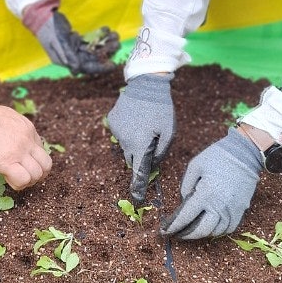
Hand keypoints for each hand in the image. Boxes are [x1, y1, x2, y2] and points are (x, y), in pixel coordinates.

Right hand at [0, 97, 52, 189]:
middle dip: (38, 174)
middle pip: (46, 164)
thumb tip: (7, 138)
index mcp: (28, 128)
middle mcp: (28, 140)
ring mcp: (20, 151)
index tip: (21, 164)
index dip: (32, 160)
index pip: (41, 150)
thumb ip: (11, 128)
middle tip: (24, 176)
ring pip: (38, 174)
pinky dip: (18, 184)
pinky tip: (7, 178)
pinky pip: (24, 180)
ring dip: (27, 181)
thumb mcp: (4, 116)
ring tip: (13, 178)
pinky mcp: (8, 162)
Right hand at [31, 10, 118, 76]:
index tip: (112, 65)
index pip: (85, 68)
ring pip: (94, 48)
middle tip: (117, 44)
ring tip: (115, 35)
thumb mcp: (58, 42)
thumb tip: (76, 71)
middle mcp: (71, 56)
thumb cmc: (47, 29)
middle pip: (92, 58)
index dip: (99, 68)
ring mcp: (74, 47)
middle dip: (106, 51)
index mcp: (65, 60)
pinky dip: (99, 35)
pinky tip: (106, 29)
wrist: (40, 15)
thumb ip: (68, 55)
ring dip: (105, 42)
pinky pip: (91, 40)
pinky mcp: (75, 39)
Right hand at [107, 73, 174, 202]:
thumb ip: (161, 151)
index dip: (138, 186)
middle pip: (132, 158)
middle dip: (139, 156)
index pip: (139, 171)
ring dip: (134, 141)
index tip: (137, 198)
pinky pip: (120, 133)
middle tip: (150, 142)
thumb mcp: (169, 131)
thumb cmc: (162, 109)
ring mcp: (116, 130)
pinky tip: (136, 118)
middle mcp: (125, 140)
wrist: (145, 84)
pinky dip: (127, 131)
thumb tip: (153, 163)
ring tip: (144, 125)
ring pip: (126, 145)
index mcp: (140, 144)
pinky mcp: (112, 121)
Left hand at [160, 128, 262, 239]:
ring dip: (203, 233)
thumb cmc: (218, 157)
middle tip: (179, 233)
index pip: (186, 217)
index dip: (174, 226)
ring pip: (215, 232)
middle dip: (187, 235)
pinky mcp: (241, 209)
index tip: (165, 231)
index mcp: (205, 194)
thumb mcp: (195, 165)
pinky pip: (229, 228)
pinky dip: (218, 230)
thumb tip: (183, 201)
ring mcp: (232, 210)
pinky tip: (211, 225)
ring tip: (193, 229)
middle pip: (201, 231)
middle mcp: (219, 206)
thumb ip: (185, 185)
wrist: (245, 153)